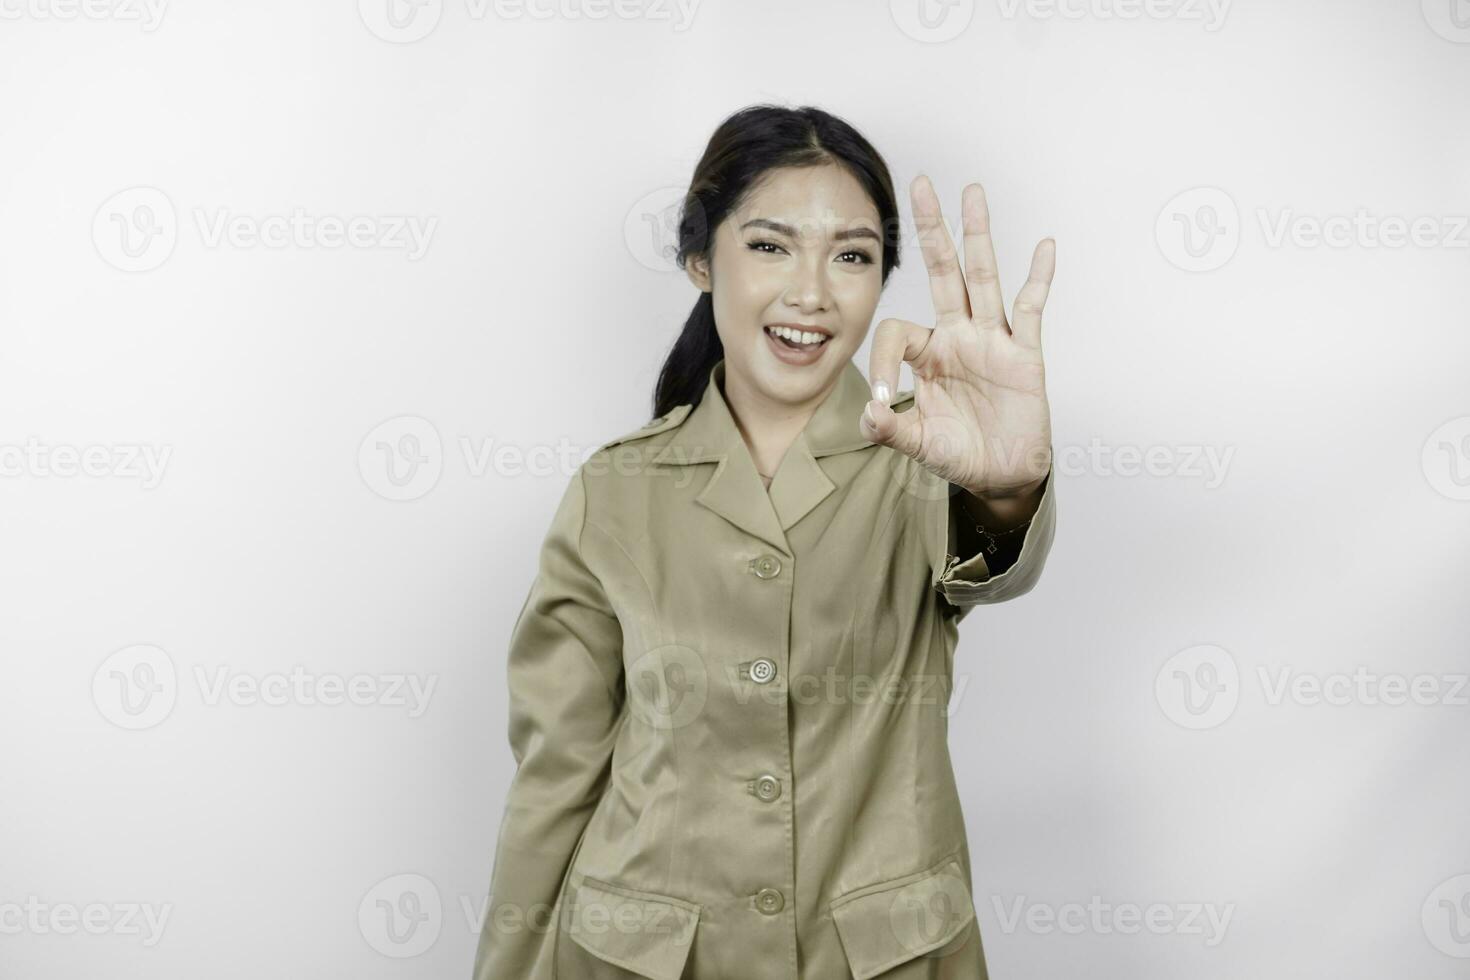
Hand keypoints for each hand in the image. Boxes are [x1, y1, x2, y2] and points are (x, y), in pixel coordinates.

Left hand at [862, 176, 1054, 497]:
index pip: (898, 332)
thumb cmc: (959, 454)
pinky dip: (1038, 278)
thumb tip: (870, 414)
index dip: (884, 361)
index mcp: (928, 354)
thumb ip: (890, 429)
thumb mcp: (917, 444)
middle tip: (920, 183)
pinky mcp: (1024, 354)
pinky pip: (1030, 309)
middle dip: (932, 230)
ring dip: (977, 235)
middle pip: (943, 272)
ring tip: (972, 191)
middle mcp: (958, 335)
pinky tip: (1043, 246)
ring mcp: (993, 340)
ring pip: (983, 277)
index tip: (885, 399)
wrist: (1002, 475)